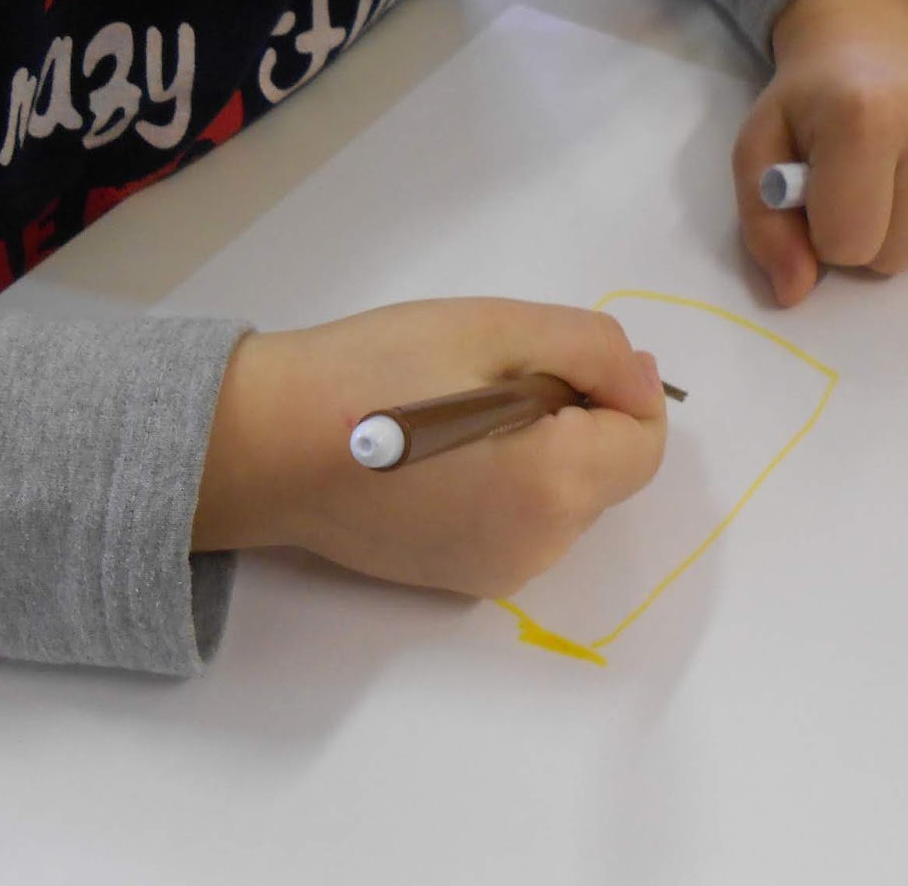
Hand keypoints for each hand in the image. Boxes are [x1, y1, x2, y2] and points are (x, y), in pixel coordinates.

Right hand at [193, 298, 667, 597]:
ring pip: (563, 497)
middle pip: (606, 472)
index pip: (646, 440)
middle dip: (571, 417)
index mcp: (555, 487)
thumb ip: (593, 349)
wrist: (262, 442)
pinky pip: (519, 522)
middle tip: (483, 378)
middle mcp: (539, 549)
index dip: (614, 385)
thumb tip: (645, 382)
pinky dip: (503, 483)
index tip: (545, 356)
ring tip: (451, 414)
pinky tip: (435, 454)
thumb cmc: (374, 371)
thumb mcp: (495, 327)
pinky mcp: (459, 581)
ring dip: (537, 448)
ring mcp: (497, 574)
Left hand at [734, 0, 907, 305]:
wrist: (865, 46)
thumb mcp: (757, 156)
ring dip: (907, 234)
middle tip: (854, 189)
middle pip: (896, 254)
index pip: (847, 244)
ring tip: (889, 183)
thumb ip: (764, 229)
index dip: (822, 236)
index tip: (819, 197)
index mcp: (864, 118)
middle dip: (865, 239)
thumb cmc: (807, 107)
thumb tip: (796, 294)